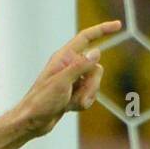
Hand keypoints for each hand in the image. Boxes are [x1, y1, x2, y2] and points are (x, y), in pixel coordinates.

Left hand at [14, 20, 119, 138]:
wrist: (31, 123)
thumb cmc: (40, 102)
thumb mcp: (61, 82)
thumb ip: (80, 66)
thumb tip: (96, 52)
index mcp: (63, 58)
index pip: (86, 37)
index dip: (102, 30)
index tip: (118, 25)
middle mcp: (68, 66)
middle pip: (96, 67)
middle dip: (93, 83)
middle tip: (79, 95)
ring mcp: (71, 80)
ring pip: (94, 82)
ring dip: (87, 95)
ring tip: (71, 104)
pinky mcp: (72, 92)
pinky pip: (89, 94)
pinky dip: (83, 103)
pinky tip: (69, 108)